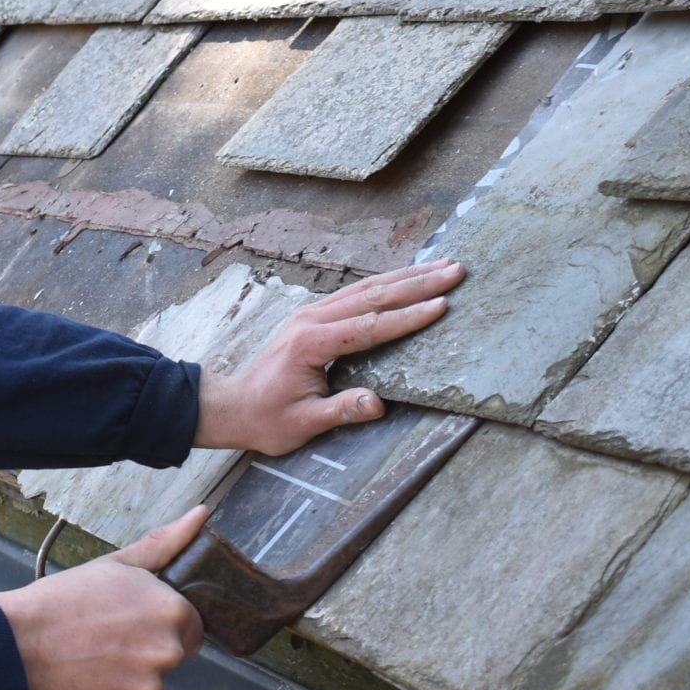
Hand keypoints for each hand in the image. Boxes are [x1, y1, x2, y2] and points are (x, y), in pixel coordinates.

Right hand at [0, 507, 207, 689]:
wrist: (12, 648)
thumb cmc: (59, 603)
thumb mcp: (112, 565)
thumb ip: (163, 546)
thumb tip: (200, 516)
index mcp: (170, 613)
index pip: (189, 626)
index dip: (159, 622)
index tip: (128, 622)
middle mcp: (166, 654)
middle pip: (167, 656)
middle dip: (143, 650)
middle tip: (102, 640)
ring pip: (145, 685)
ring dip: (125, 678)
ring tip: (87, 661)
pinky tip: (82, 683)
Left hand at [192, 260, 463, 455]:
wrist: (233, 405)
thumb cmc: (267, 418)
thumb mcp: (303, 423)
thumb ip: (340, 411)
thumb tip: (378, 404)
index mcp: (312, 343)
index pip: (370, 326)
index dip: (408, 317)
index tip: (441, 306)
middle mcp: (313, 318)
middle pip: (373, 295)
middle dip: (418, 284)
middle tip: (456, 272)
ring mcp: (313, 312)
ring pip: (367, 287)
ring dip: (407, 276)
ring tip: (443, 266)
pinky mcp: (315, 315)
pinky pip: (356, 292)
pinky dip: (386, 282)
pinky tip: (408, 277)